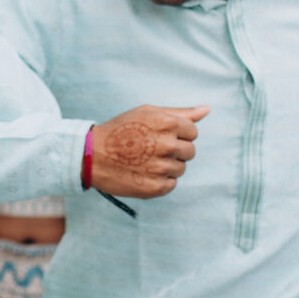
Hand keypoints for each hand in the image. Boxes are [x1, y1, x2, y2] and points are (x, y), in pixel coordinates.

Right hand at [87, 105, 209, 199]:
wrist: (91, 155)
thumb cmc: (120, 130)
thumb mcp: (147, 113)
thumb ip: (181, 113)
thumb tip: (207, 110)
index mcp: (167, 123)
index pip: (193, 132)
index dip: (177, 134)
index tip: (159, 136)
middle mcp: (167, 145)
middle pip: (190, 151)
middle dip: (174, 151)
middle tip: (151, 149)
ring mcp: (162, 167)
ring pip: (181, 168)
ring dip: (167, 166)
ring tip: (144, 161)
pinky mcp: (156, 187)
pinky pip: (171, 184)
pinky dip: (160, 180)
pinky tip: (142, 172)